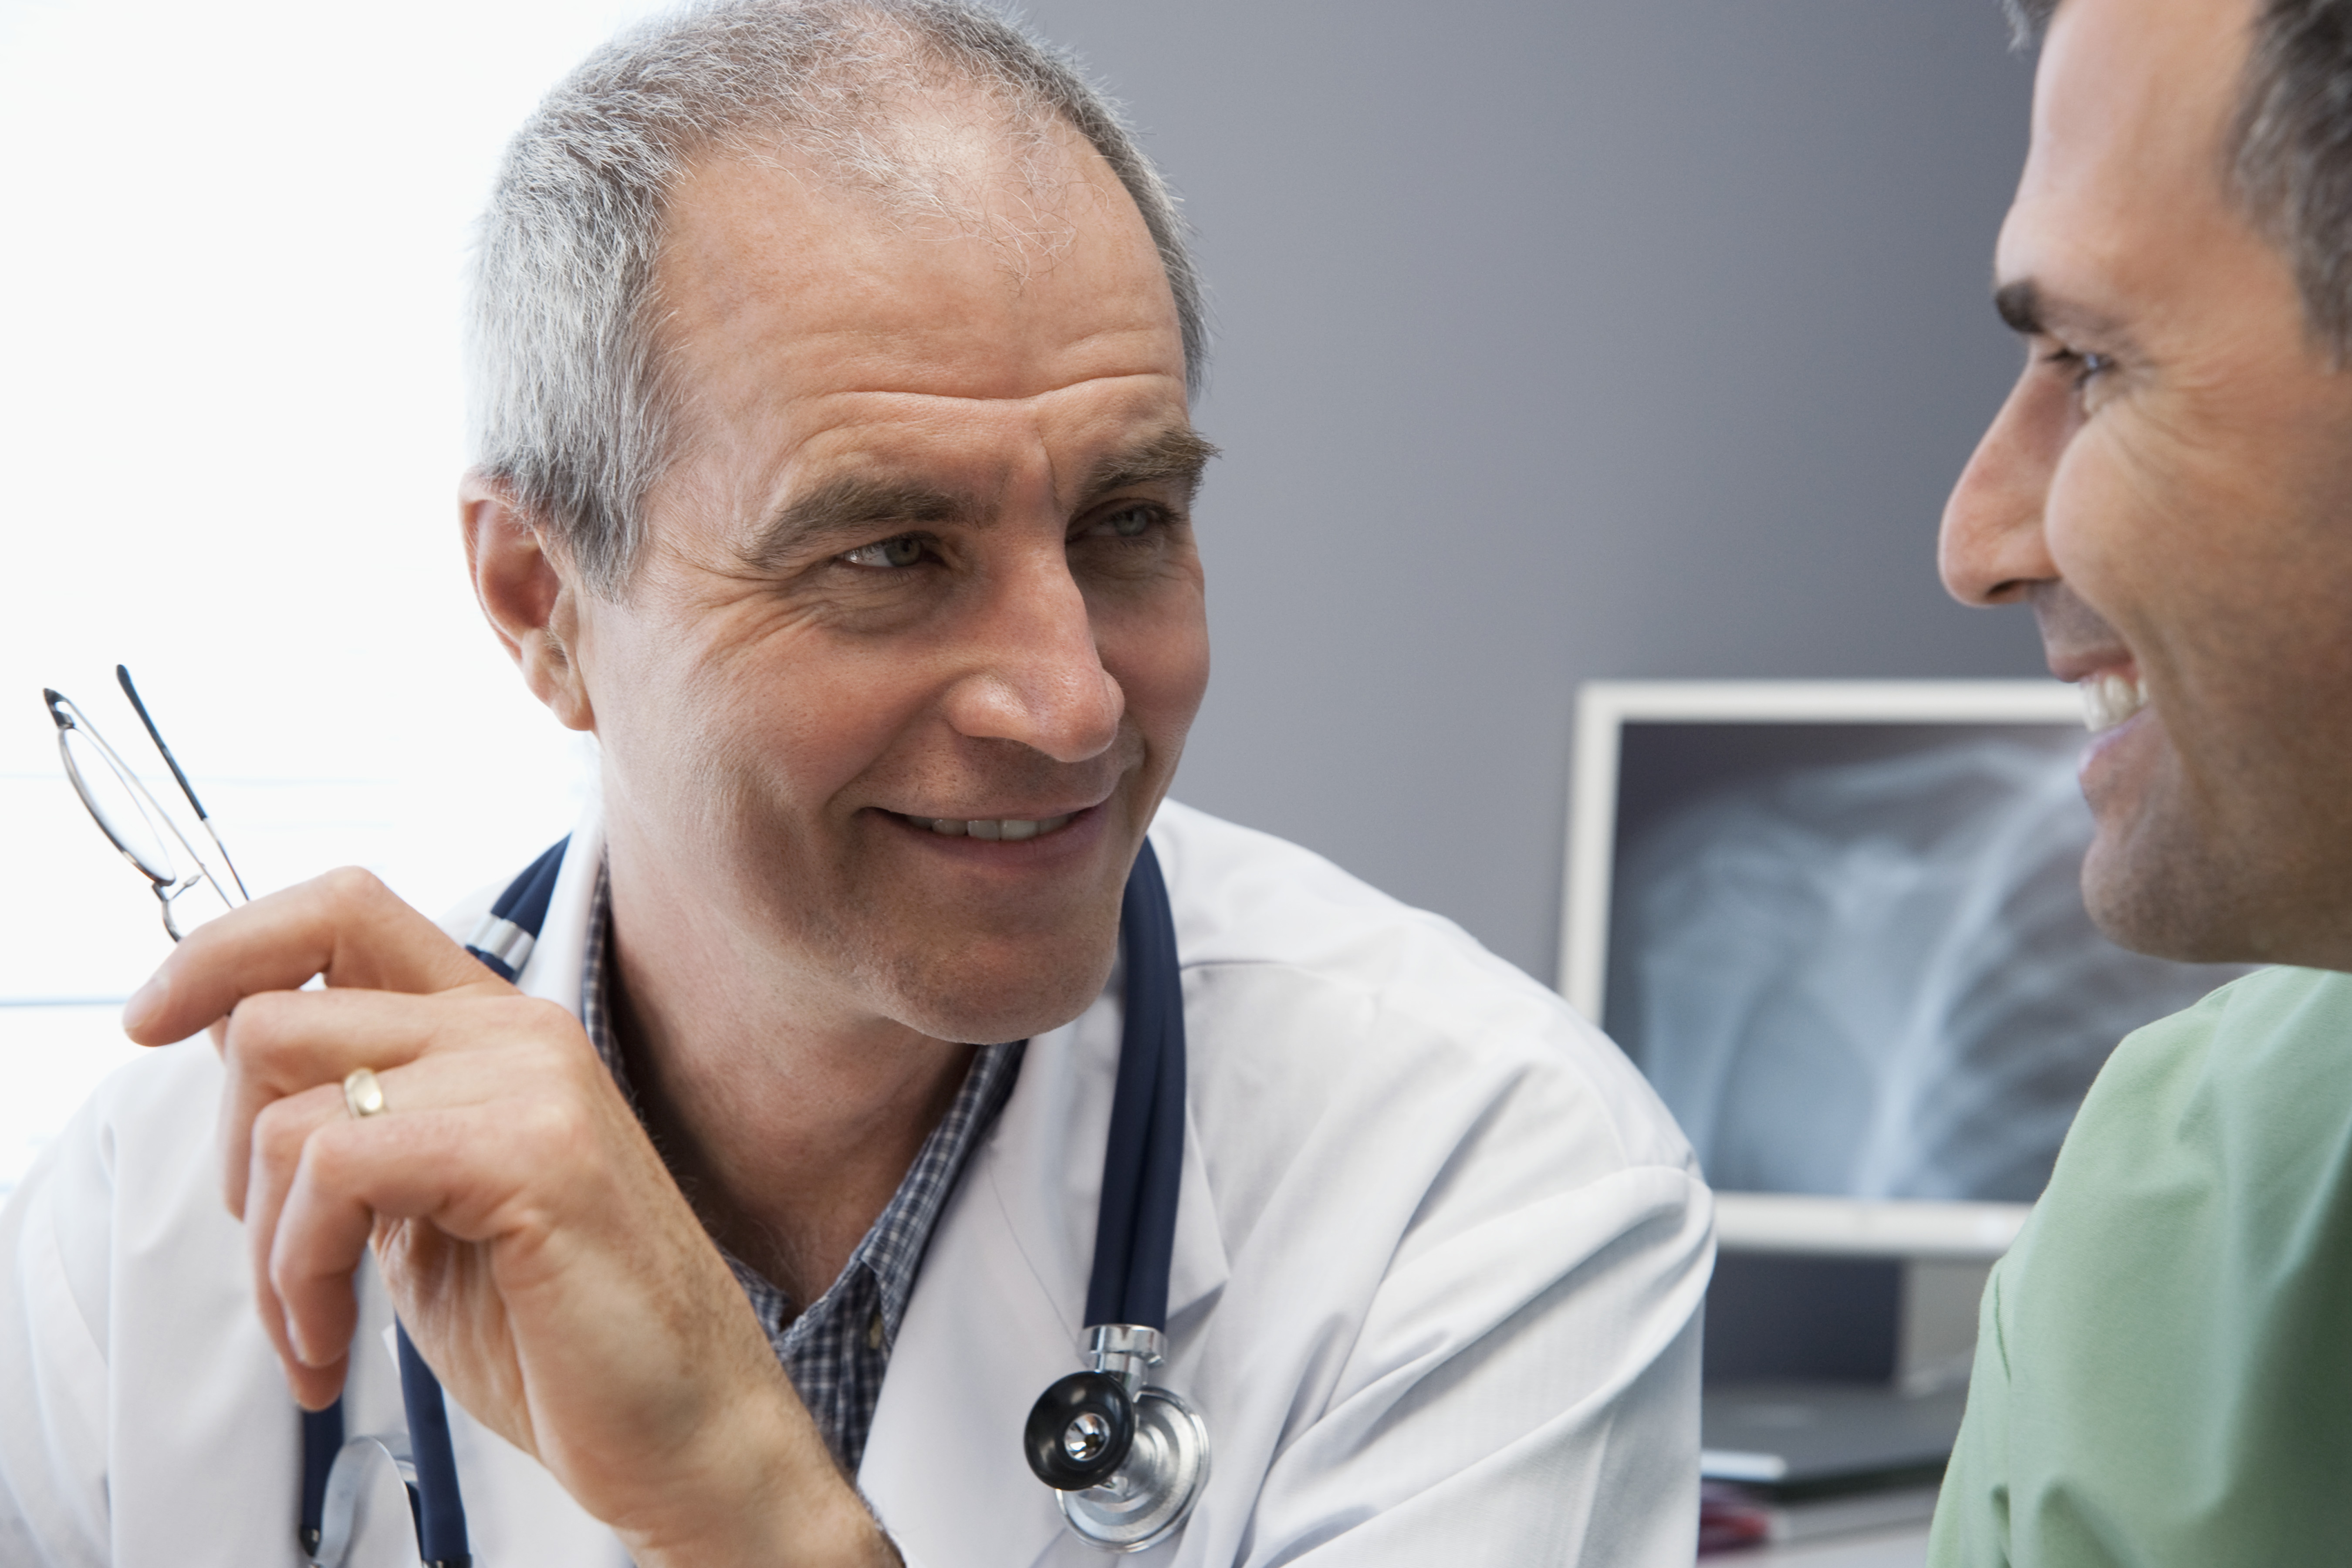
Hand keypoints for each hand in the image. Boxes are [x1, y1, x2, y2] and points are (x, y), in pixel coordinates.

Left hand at [122, 868, 895, 1566]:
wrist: (687, 1421)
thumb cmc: (563, 1331)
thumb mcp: (426, 1205)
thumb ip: (356, 1120)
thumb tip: (236, 1059)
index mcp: (496, 1031)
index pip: (341, 912)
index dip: (223, 947)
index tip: (151, 1020)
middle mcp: (516, 1031)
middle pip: (278, 1014)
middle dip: (229, 1155)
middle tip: (275, 1260)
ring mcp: (532, 1081)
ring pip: (290, 1110)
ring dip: (265, 1252)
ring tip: (311, 1328)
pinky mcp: (534, 1152)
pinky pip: (335, 1170)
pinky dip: (299, 1274)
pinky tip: (333, 1340)